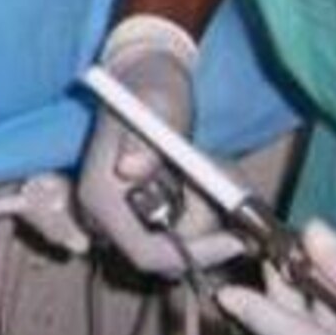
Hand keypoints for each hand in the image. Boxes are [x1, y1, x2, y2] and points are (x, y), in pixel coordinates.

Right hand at [75, 14, 241, 273]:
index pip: (145, 253)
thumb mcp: (156, 106)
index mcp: (100, 196)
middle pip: (166, 256)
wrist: (148, 78)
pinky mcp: (142, 212)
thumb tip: (131, 170)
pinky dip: (206, 209)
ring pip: (179, 243)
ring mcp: (123, 215)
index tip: (235, 237)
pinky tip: (209, 175)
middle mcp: (106, 214)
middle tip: (232, 190)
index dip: (192, 254)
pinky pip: (181, 231)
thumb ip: (144, 139)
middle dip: (207, 231)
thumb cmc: (151, 87)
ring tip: (220, 169)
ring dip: (212, 215)